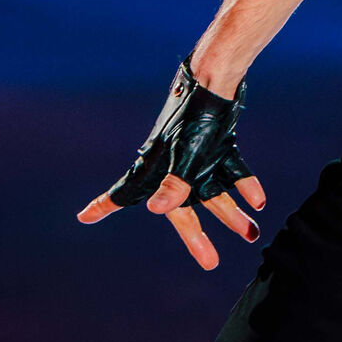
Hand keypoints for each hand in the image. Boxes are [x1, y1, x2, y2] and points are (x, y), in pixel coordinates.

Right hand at [77, 61, 267, 273]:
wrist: (217, 78)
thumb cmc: (195, 118)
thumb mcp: (187, 155)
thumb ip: (176, 185)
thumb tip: (156, 211)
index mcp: (156, 169)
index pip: (125, 194)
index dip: (104, 206)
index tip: (83, 216)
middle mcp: (173, 167)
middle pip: (183, 208)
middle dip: (197, 237)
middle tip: (211, 263)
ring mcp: (196, 156)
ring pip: (212, 192)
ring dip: (231, 214)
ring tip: (251, 233)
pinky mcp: (216, 143)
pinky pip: (230, 169)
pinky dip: (244, 184)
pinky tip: (258, 200)